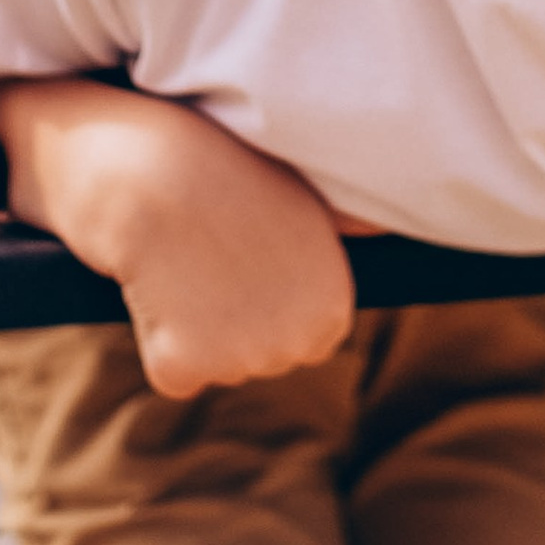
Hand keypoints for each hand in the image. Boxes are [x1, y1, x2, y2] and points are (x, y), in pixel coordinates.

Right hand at [0, 74, 354, 398]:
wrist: (161, 172)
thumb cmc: (232, 173)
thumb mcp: (307, 200)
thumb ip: (349, 227)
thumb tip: (385, 226)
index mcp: (333, 313)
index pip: (305, 338)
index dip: (270, 299)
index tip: (249, 260)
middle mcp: (296, 347)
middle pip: (260, 356)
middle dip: (235, 320)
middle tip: (213, 257)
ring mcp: (240, 363)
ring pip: (216, 364)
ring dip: (195, 328)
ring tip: (186, 264)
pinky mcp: (184, 371)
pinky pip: (173, 373)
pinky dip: (159, 339)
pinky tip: (159, 289)